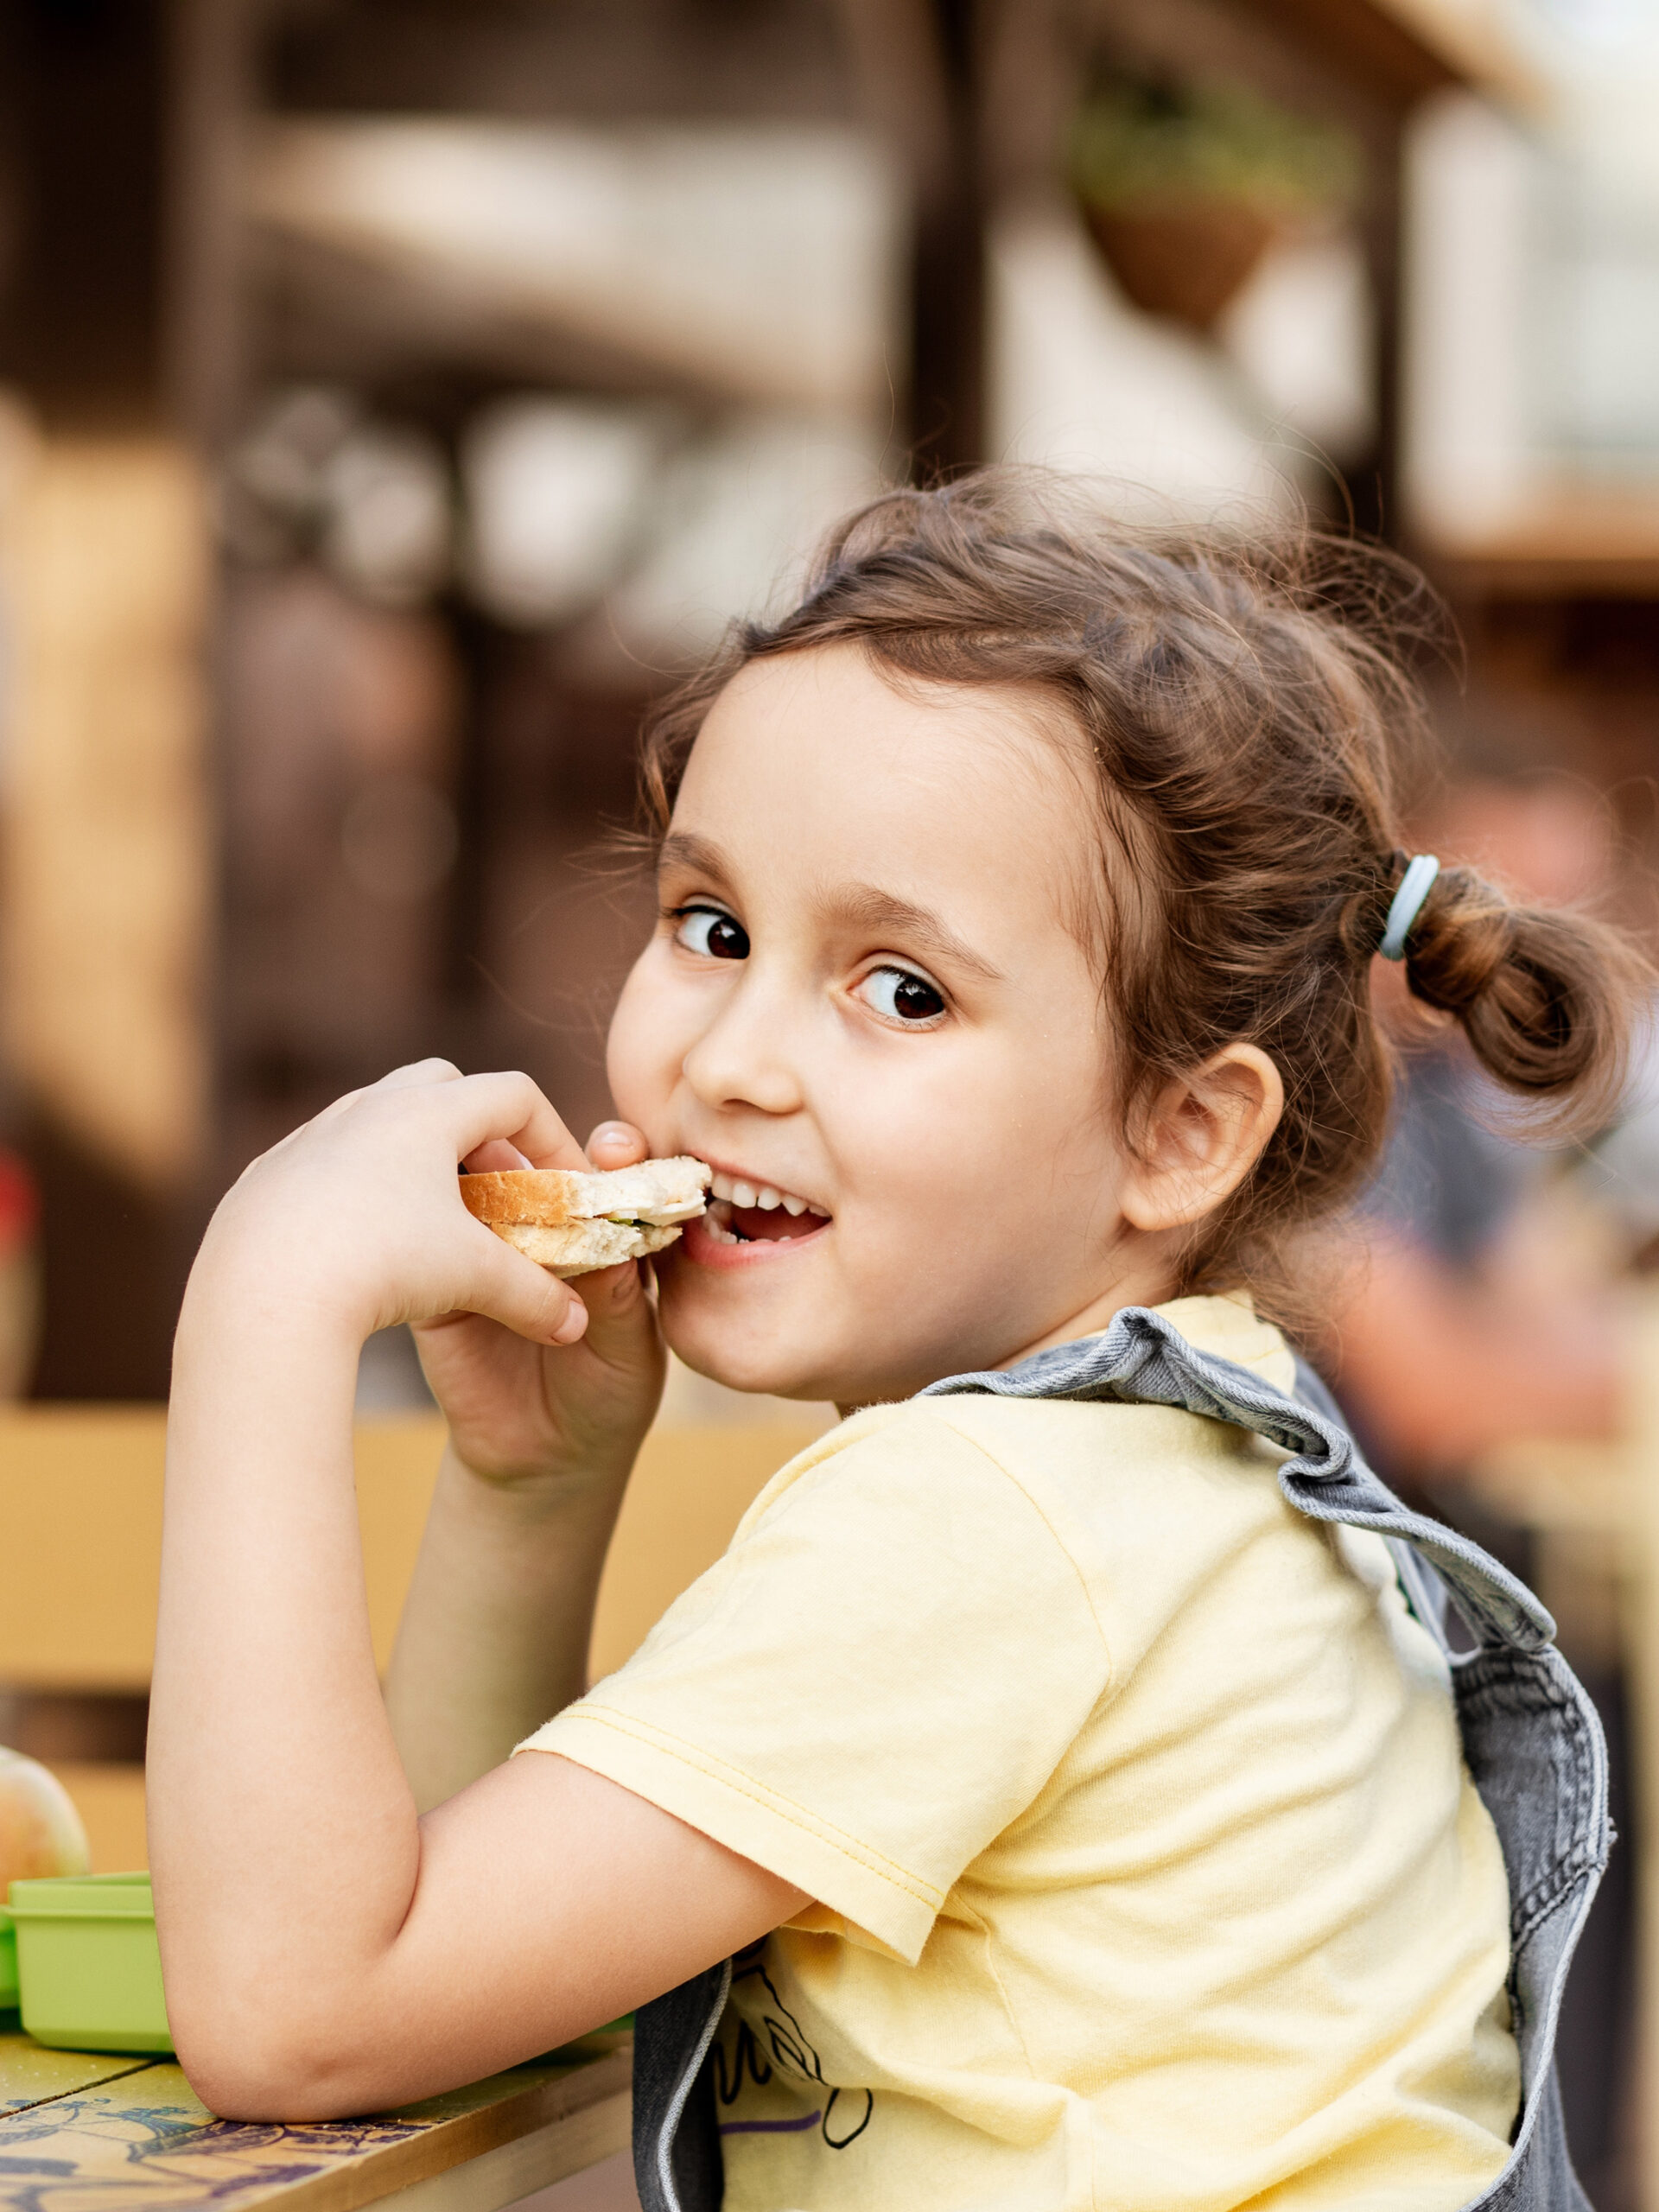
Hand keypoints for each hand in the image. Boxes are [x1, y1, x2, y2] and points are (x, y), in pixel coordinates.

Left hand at [187, 1064, 663, 1483]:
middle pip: (444, 1085)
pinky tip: (363, 1249)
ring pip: (378, 1122)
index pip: (514, 1095)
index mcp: (427, 1112)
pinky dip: (360, 1190)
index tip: (562, 1188)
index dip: (553, 1136)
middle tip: (499, 1190)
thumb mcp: (475, 1281)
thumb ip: (536, 1297)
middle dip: (483, 1133)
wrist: (262, 1293)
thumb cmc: (382, 1268)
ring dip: (417, 1160)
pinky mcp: (267, 1175)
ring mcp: (310, 1136)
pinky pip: (326, 1164)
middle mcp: (366, 1107)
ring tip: (432, 1222)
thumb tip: (576, 1325)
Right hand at [413, 1119, 667, 1488]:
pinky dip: (428, 1231)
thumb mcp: (630, 1349)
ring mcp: (485, 1250)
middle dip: (537, 1151)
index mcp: (603, 1231)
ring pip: (477, 1198)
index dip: (612, 1156)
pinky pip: (428, 1251)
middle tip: (541, 1147)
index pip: (608, 1177)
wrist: (542, 1462)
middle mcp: (542, 1228)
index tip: (617, 1149)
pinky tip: (430, 1220)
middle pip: (536, 1172)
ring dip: (477, 1177)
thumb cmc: (607, 1395)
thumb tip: (615, 1243)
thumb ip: (620, 1298)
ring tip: (485, 1169)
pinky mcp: (436, 1286)